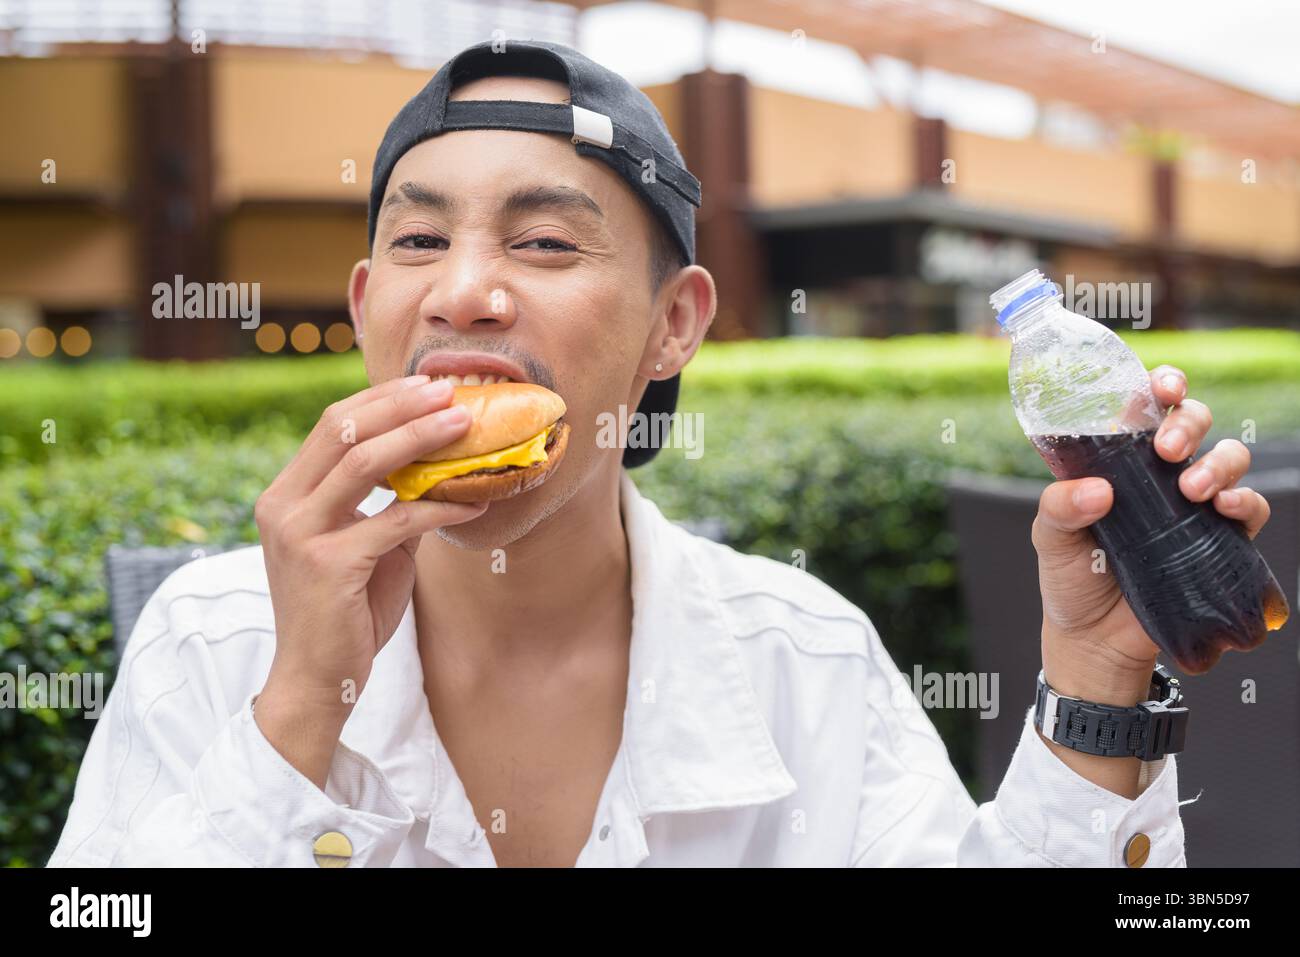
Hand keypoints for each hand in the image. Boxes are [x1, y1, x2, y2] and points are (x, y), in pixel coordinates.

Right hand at [252, 375, 487, 785]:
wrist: (317, 680)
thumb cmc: (346, 613)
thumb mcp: (366, 546)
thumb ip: (389, 505)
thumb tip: (438, 469)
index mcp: (285, 494)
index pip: (331, 424)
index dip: (381, 399)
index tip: (427, 384)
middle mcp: (282, 505)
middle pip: (343, 429)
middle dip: (401, 403)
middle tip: (450, 389)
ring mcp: (300, 533)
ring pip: (364, 461)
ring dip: (420, 436)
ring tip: (465, 423)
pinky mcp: (328, 563)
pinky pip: (396, 519)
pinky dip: (441, 506)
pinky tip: (475, 503)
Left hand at [1031, 365, 1272, 700]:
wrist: (1093, 641)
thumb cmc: (1070, 579)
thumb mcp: (1050, 538)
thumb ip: (1060, 507)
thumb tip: (1099, 490)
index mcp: (1118, 460)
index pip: (1146, 406)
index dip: (1162, 385)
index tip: (1164, 386)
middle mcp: (1159, 475)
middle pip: (1194, 421)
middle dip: (1188, 423)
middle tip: (1166, 450)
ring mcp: (1192, 506)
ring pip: (1230, 457)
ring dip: (1218, 463)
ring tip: (1191, 489)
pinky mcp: (1218, 540)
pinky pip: (1251, 508)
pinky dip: (1247, 500)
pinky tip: (1227, 507)